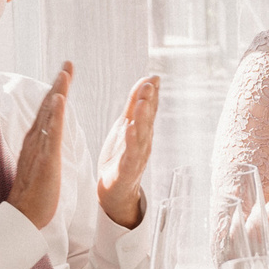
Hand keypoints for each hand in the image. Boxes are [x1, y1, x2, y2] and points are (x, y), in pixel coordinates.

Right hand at [7, 62, 71, 230]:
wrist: (24, 216)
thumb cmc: (34, 194)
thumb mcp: (41, 164)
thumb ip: (43, 149)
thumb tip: (47, 137)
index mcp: (37, 142)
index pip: (48, 112)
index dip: (57, 92)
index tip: (65, 74)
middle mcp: (36, 140)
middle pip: (48, 106)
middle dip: (58, 84)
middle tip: (68, 64)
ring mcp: (39, 148)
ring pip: (49, 115)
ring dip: (57, 92)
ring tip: (65, 72)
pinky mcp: (45, 159)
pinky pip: (51, 133)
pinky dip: (54, 114)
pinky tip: (59, 99)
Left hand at [95, 75, 158, 229]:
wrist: (114, 192)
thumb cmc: (121, 157)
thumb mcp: (126, 125)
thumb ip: (135, 105)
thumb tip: (147, 80)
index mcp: (142, 131)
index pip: (149, 109)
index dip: (152, 93)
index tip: (154, 77)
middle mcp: (143, 142)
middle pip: (148, 120)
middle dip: (149, 101)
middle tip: (150, 84)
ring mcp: (137, 157)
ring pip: (142, 135)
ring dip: (143, 119)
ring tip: (143, 103)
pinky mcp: (127, 170)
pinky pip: (130, 155)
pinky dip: (131, 142)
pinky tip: (130, 129)